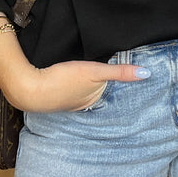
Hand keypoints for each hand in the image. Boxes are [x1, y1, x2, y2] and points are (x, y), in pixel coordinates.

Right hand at [0, 26, 149, 111]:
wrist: (29, 87)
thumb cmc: (63, 81)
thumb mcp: (94, 72)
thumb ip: (119, 72)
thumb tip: (147, 74)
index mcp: (95, 101)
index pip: (116, 95)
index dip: (127, 90)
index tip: (142, 87)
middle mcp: (85, 104)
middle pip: (103, 95)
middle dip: (114, 91)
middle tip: (130, 81)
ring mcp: (71, 101)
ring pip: (90, 93)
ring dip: (96, 88)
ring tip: (111, 80)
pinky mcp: (59, 93)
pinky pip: (76, 90)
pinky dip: (82, 86)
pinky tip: (81, 80)